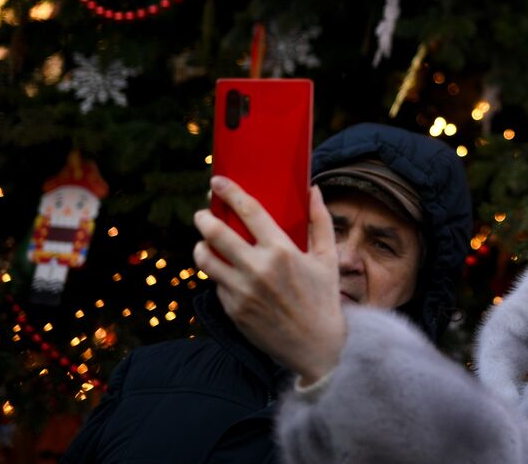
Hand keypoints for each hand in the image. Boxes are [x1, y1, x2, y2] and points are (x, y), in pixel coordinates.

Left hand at [193, 177, 345, 384]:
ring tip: (205, 242)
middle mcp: (257, 269)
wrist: (315, 346)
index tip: (217, 181)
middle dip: (204, 218)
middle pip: (216, 233)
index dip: (230, 192)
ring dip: (200, 246)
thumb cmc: (324, 298)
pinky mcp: (232, 309)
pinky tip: (224, 270)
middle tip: (203, 214)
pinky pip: (216, 283)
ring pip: (205, 260)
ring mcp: (241, 291)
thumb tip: (314, 189)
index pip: (248, 211)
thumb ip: (320, 221)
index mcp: (282, 251)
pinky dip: (217, 273)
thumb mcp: (327, 258)